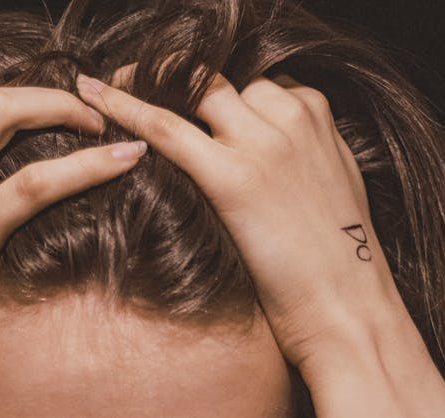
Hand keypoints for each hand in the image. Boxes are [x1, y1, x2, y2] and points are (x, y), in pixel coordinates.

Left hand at [76, 72, 403, 375]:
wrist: (349, 312)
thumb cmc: (339, 273)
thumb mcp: (332, 196)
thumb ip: (302, 165)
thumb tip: (271, 173)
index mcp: (315, 117)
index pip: (252, 83)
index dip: (210, 91)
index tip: (179, 98)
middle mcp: (291, 118)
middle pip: (219, 76)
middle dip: (174, 76)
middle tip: (132, 80)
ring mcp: (263, 144)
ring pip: (193, 87)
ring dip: (145, 81)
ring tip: (102, 88)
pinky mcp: (234, 177)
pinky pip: (167, 127)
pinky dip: (125, 105)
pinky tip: (95, 97)